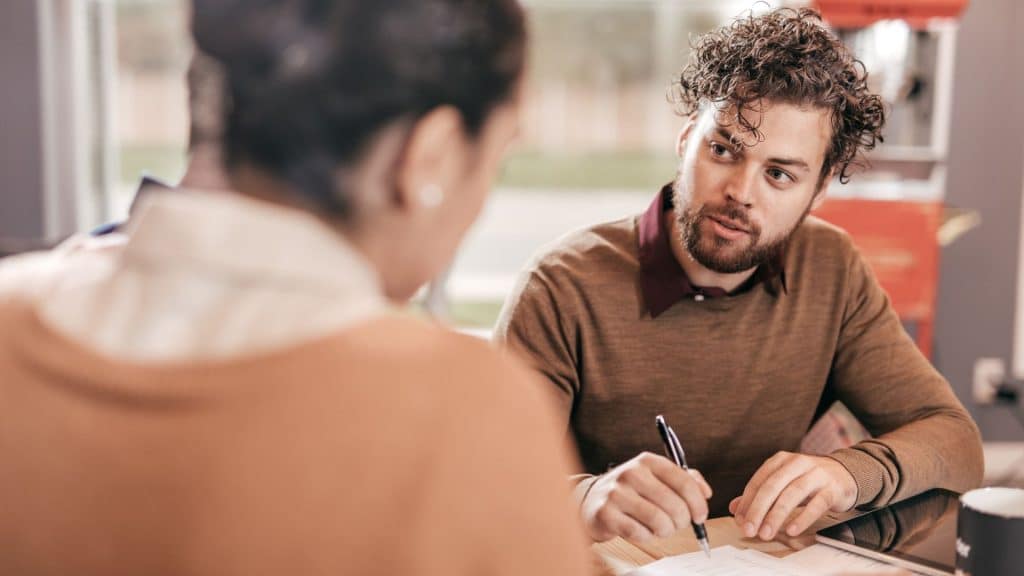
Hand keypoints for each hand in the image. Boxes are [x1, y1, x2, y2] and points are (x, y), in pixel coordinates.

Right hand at [581, 451, 711, 542]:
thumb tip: (705, 492)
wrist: (592, 500)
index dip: (698, 502)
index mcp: (648, 461)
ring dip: (666, 531)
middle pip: (674, 505)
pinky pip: (640, 533)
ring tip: (661, 528)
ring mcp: (617, 493)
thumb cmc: (631, 491)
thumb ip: (685, 480)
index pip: (683, 481)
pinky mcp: (606, 513)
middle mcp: (632, 473)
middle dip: (682, 521)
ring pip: (659, 521)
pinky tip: (642, 530)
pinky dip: (647, 537)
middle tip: (678, 524)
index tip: (701, 516)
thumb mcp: (656, 477)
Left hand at [729, 452, 856, 540]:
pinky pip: (816, 504)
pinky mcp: (832, 488)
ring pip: (792, 494)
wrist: (845, 474)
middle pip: (772, 486)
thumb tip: (735, 509)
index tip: (739, 521)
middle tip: (749, 529)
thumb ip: (759, 495)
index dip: (747, 501)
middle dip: (758, 510)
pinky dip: (803, 517)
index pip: (758, 481)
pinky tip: (792, 530)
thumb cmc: (809, 480)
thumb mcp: (783, 484)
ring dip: (776, 516)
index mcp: (780, 461)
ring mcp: (816, 474)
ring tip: (766, 533)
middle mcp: (797, 463)